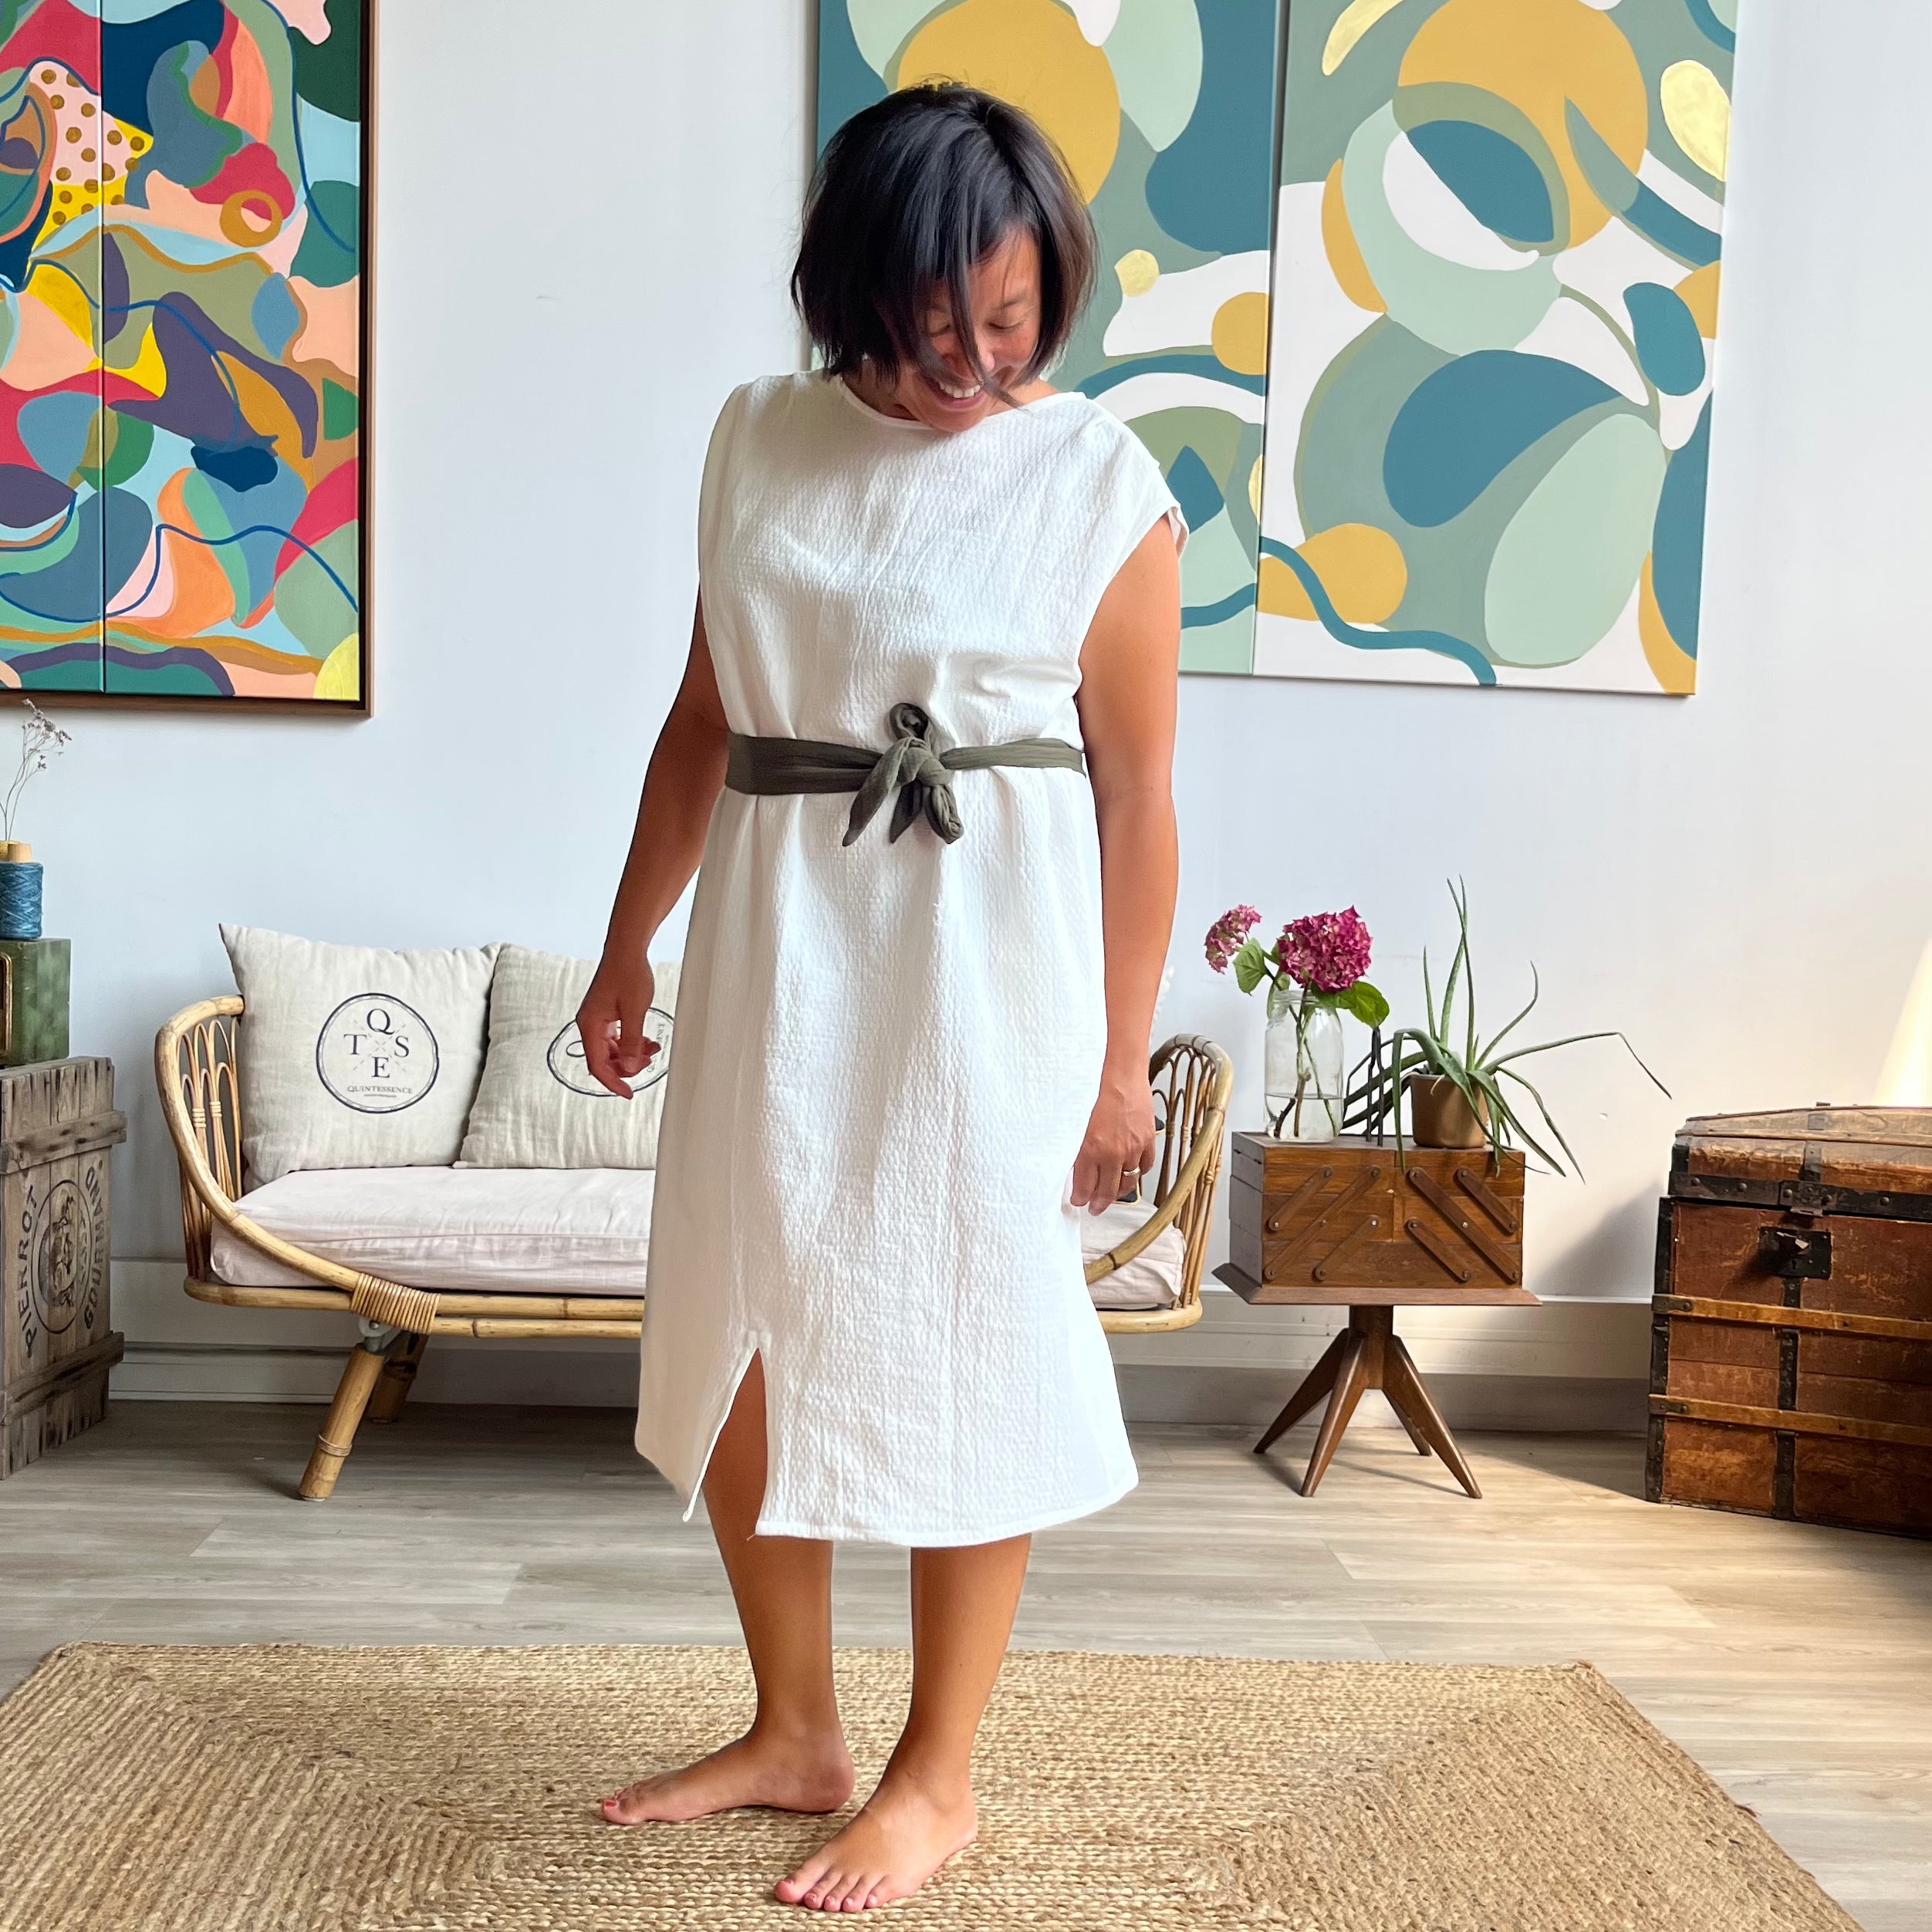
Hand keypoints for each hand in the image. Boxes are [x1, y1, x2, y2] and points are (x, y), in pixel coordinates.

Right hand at [575, 952, 659, 1099]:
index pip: (597, 1065)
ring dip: (630, 1054)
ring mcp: (597, 1019)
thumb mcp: (635, 1011)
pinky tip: (646, 1041)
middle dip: (626, 1065)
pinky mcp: (606, 1013)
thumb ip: (631, 1041)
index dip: (613, 1082)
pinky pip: (616, 1037)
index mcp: (590, 1025)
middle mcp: (589, 1024)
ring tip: (652, 1049)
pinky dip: (631, 1042)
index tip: (628, 1093)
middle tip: (647, 1061)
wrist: (627, 949)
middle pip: (604, 1059)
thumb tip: (628, 1068)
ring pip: (611, 1049)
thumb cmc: (629, 974)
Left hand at [1070, 1065, 1157, 1213]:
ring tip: (1112, 1194)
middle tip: (1093, 1208)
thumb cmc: (1092, 1088)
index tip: (1077, 1201)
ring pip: (1127, 1181)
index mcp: (1090, 1150)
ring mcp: (1133, 1148)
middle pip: (1107, 1191)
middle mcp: (1112, 1153)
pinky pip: (1145, 1165)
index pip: (1084, 1187)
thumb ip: (1073, 1147)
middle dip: (1098, 1203)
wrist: (1118, 1070)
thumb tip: (1070, 1167)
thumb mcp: (1072, 1121)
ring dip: (1119, 1190)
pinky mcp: (1147, 1138)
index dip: (1080, 1198)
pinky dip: (1138, 1171)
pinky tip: (1132, 1172)